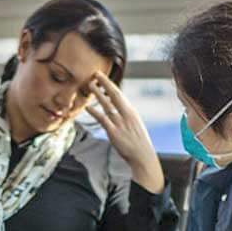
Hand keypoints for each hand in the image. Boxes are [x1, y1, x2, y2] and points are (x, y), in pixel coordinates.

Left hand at [86, 72, 164, 193]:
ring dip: (98, 94)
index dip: (110, 85)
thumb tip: (117, 111)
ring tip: (90, 85)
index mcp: (132, 112)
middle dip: (105, 83)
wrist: (143, 157)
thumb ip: (125, 117)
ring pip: (107, 104)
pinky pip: (103, 119)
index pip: (120, 95)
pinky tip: (87, 107)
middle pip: (115, 95)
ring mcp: (120, 123)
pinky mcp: (114, 133)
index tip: (103, 78)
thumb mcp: (134, 126)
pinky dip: (95, 112)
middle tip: (96, 73)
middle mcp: (127, 114)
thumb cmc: (138, 143)